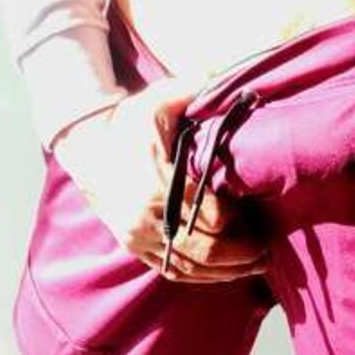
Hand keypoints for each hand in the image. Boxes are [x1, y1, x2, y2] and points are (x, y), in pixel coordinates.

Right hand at [52, 77, 270, 282]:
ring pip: (189, 268)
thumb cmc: (127, 120)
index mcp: (156, 182)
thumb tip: (228, 78)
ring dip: (226, 271)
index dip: (239, 220)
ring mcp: (137, 235)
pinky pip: (171, 271)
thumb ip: (193, 88)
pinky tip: (224, 271)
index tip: (258, 211)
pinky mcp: (133, 245)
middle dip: (242, 253)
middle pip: (204, 250)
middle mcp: (145, 216)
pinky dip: (200, 276)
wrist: (85, 143)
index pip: (209, 215)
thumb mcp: (158, 99)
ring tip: (255, 264)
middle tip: (269, 250)